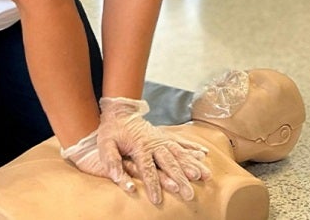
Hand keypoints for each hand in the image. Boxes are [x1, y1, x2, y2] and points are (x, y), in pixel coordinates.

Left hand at [95, 97, 210, 204]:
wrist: (120, 111)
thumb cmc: (111, 130)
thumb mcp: (105, 144)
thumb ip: (112, 161)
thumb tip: (118, 178)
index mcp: (140, 146)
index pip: (147, 169)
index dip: (152, 185)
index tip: (158, 199)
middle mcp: (154, 143)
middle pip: (170, 163)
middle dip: (180, 180)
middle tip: (189, 194)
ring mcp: (162, 139)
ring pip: (180, 153)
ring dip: (192, 165)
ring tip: (205, 176)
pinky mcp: (165, 136)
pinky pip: (182, 142)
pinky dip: (193, 148)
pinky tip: (204, 154)